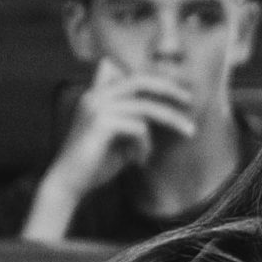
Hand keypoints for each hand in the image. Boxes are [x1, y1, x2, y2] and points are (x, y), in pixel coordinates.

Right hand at [50, 59, 196, 199]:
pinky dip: (146, 146)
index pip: (133, 78)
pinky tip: (140, 161)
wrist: (70, 183)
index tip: (183, 93)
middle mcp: (95, 95)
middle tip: (190, 100)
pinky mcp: (100, 123)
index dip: (159, 81)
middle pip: (140, 82)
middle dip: (169, 89)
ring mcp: (96, 107)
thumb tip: (163, 111)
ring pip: (145, 107)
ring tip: (190, 132)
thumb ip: (136, 120)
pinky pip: (139, 128)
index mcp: (98, 94)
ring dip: (172, 120)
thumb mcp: (122, 138)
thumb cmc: (98, 162)